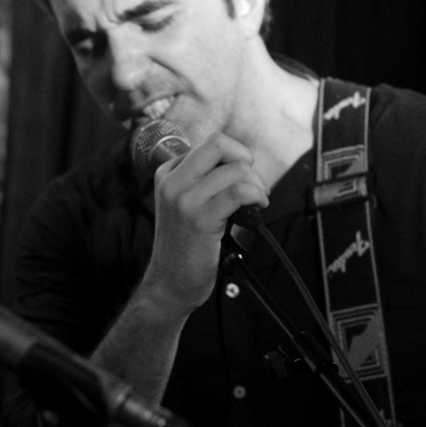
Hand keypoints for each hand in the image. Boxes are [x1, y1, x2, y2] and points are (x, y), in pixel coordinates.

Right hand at [143, 131, 268, 313]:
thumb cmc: (184, 245)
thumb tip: (242, 164)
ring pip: (235, 170)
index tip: (242, 177)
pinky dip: (256, 196)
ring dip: (256, 185)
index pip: (211, 144)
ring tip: (255, 203)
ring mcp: (185, 200)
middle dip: (245, 160)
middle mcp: (173, 182)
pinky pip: (239, 192)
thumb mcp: (186, 203)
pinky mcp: (200, 219)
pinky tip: (257, 208)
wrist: (170, 282)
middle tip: (251, 184)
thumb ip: (205, 180)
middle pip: (219, 144)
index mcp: (168, 173)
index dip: (235, 157)